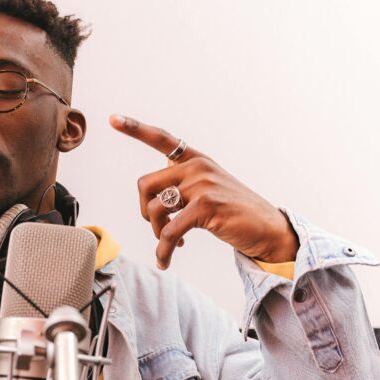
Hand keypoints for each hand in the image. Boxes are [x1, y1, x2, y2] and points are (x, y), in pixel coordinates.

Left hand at [110, 114, 298, 268]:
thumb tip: (152, 195)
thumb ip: (183, 183)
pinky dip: (162, 251)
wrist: (267, 229)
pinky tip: (165, 261)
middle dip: (144, 211)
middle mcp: (197, 167)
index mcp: (196, 160)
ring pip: (154, 209)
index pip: (162, 139)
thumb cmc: (233, 213)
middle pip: (145, 184)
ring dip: (156, 233)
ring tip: (171, 244)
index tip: (112, 118)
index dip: (135, 129)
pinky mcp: (206, 206)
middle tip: (159, 228)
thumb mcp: (208, 189)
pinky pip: (168, 232)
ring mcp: (202, 185)